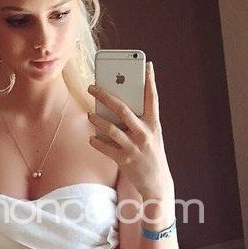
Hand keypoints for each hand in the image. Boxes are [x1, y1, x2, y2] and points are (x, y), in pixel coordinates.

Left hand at [87, 62, 173, 199]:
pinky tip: (91, 138)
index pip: (153, 98)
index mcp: (154, 125)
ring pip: (111, 128)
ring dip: (97, 119)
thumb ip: (140, 122)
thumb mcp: (152, 136)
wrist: (157, 183)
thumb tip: (118, 107)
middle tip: (92, 87)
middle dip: (105, 96)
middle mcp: (145, 134)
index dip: (150, 81)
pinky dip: (96, 141)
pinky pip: (105, 147)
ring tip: (90, 114)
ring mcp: (134, 147)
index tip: (147, 66)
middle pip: (123, 109)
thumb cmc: (151, 155)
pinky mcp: (124, 161)